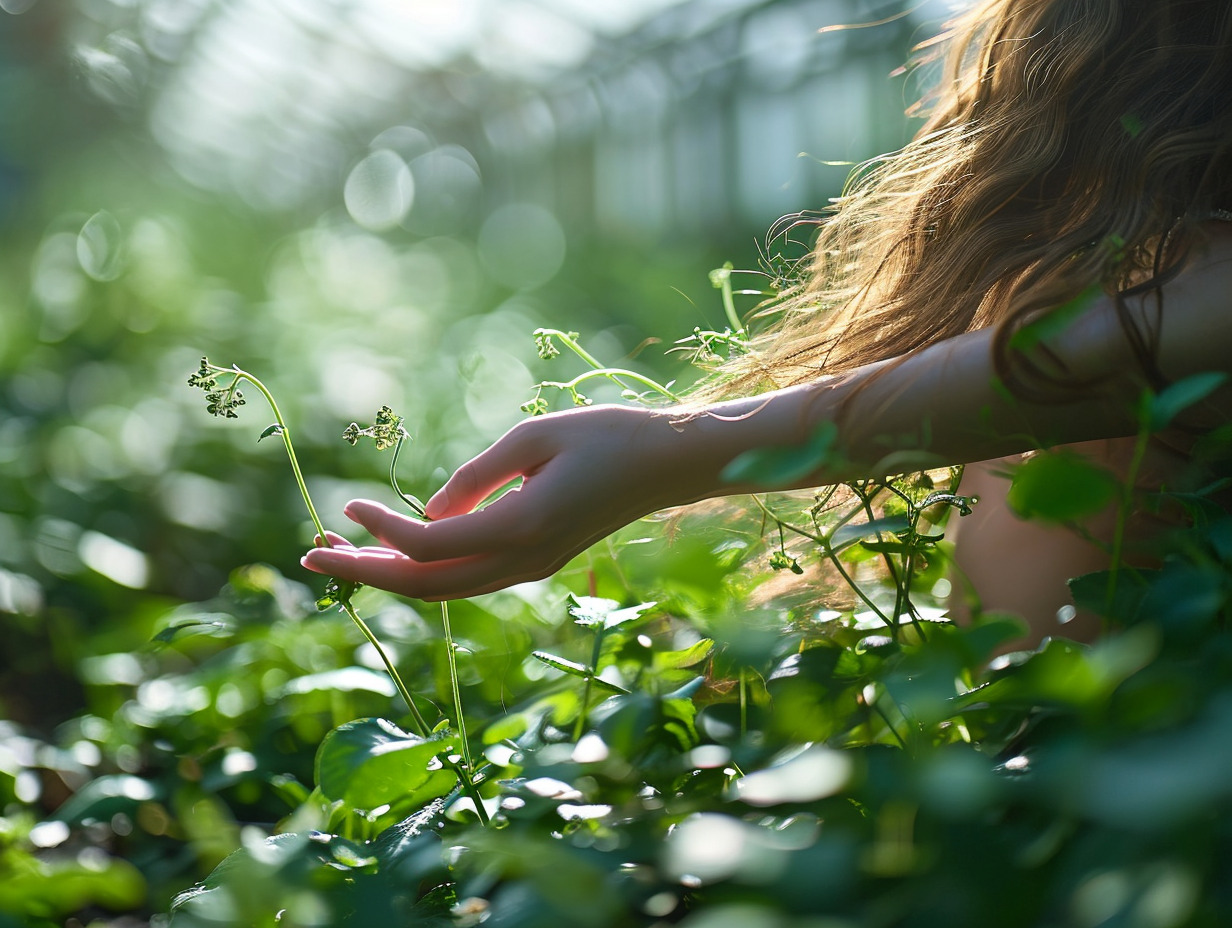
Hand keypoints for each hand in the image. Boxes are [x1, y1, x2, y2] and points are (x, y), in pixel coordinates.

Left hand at [301, 404, 716, 599]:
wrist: (667, 466)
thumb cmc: (606, 436)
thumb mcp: (532, 438)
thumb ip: (475, 477)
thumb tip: (428, 512)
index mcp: (522, 528)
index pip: (432, 545)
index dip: (383, 532)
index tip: (351, 505)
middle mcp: (524, 561)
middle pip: (428, 585)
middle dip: (366, 573)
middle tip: (310, 555)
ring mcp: (532, 569)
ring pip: (447, 590)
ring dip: (391, 575)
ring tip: (341, 553)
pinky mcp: (537, 562)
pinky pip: (469, 578)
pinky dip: (426, 570)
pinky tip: (398, 550)